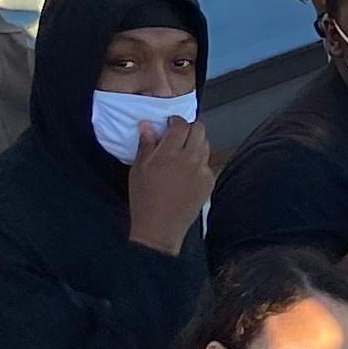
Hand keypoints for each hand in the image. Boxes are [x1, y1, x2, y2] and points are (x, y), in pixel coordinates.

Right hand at [125, 116, 218, 255]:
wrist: (159, 228)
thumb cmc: (144, 199)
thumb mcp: (138, 169)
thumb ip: (145, 144)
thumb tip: (147, 125)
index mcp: (170, 153)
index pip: (181, 124)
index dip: (176, 120)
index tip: (171, 123)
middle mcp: (189, 159)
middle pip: (199, 130)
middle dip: (189, 129)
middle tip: (179, 136)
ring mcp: (202, 171)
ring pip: (205, 145)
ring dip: (196, 144)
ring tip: (183, 154)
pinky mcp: (209, 182)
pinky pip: (208, 164)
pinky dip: (200, 163)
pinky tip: (188, 172)